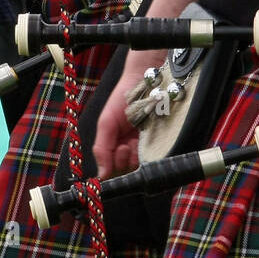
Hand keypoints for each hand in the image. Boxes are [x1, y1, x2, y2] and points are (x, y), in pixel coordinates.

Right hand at [92, 59, 159, 178]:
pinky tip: (147, 139)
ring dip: (137, 156)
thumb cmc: (122, 100)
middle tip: (126, 145)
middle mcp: (129, 147)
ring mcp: (144, 145)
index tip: (118, 149)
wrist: (142, 81)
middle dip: (125, 159)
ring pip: (139, 165)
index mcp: (114, 144)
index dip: (114, 164)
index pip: (112, 167)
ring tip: (137, 140)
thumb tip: (100, 176)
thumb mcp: (106, 123)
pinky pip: (153, 156)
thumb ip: (101, 149)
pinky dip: (149, 151)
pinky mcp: (158, 141)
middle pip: (126, 168)